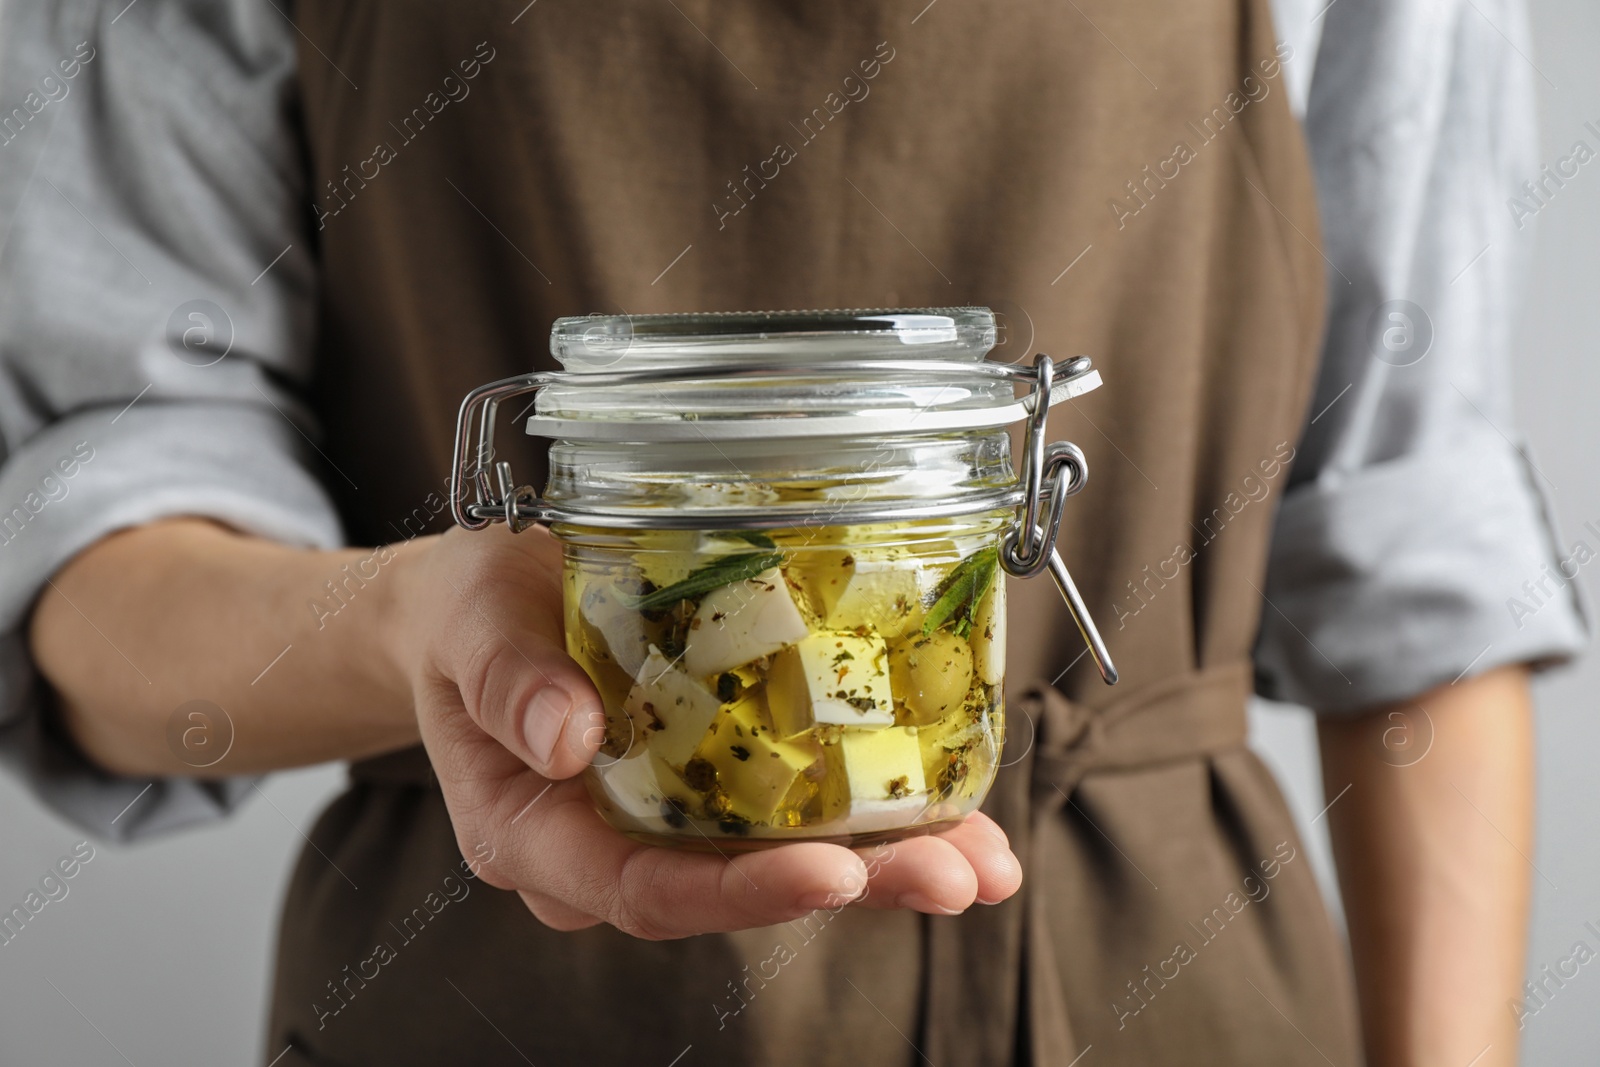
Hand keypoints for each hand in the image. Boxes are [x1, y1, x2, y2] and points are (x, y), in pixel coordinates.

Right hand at [387, 523, 1022, 938]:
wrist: (480, 603)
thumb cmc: (466, 616)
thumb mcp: (468, 625)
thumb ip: (506, 681)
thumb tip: (567, 738)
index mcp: (537, 836)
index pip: (644, 891)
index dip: (741, 894)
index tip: (830, 872)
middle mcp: (614, 848)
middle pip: (736, 892)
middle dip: (853, 887)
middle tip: (951, 873)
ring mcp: (671, 821)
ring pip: (782, 862)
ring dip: (889, 865)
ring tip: (985, 860)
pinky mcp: (717, 783)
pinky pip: (797, 814)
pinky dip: (881, 818)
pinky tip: (960, 816)